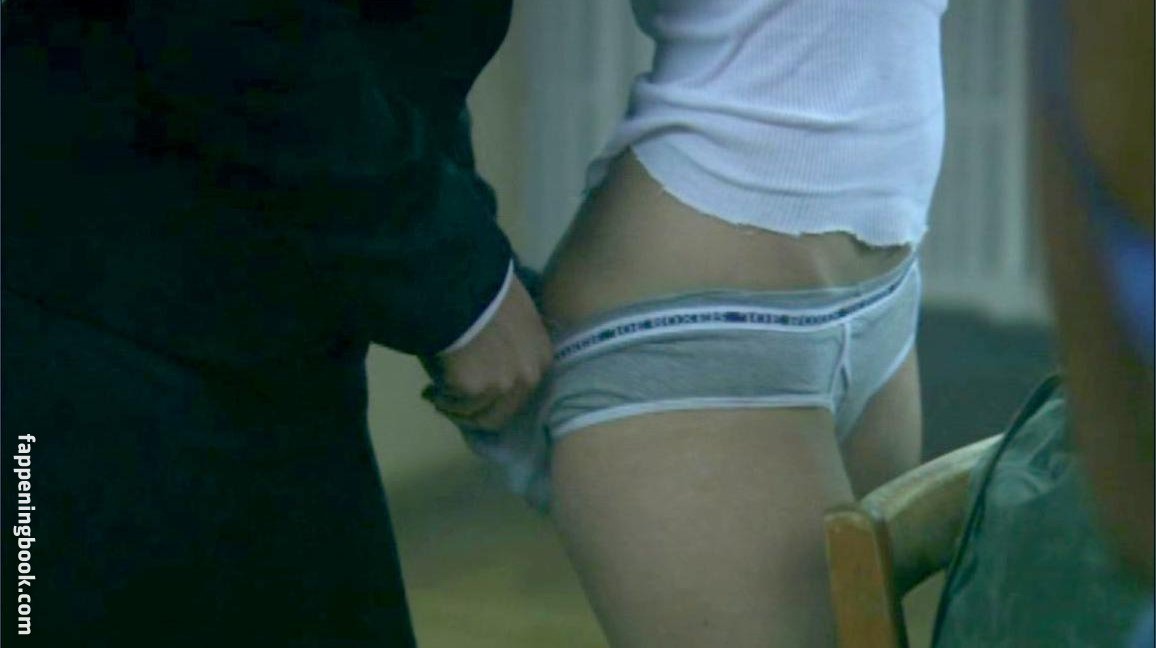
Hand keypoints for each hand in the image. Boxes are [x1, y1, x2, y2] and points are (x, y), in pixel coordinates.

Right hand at [422, 276, 551, 430]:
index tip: (476, 391)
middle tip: (450, 402)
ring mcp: (501, 385)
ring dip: (453, 407)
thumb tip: (492, 358)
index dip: (496, 396)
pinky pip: (452, 404)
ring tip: (434, 395)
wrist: (460, 284)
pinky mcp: (472, 390)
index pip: (523, 393)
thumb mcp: (514, 314)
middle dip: (474, 411)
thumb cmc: (485, 290)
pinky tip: (427, 390)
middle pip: (500, 414)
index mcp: (542, 357)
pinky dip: (439, 399)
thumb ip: (513, 344)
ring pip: (474, 414)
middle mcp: (528, 377)